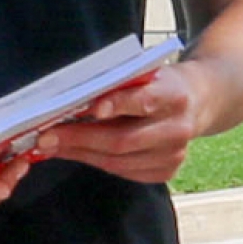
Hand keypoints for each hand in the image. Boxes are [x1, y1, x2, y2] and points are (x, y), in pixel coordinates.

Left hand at [39, 63, 208, 184]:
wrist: (196, 100)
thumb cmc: (158, 83)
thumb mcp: (144, 72)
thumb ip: (115, 83)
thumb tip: (69, 99)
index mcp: (174, 94)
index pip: (144, 101)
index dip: (117, 104)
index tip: (90, 107)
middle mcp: (178, 128)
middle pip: (122, 139)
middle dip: (79, 138)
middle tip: (46, 136)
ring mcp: (174, 153)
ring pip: (118, 160)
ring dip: (79, 153)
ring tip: (51, 145)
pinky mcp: (167, 170)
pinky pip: (123, 171)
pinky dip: (94, 161)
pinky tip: (74, 152)